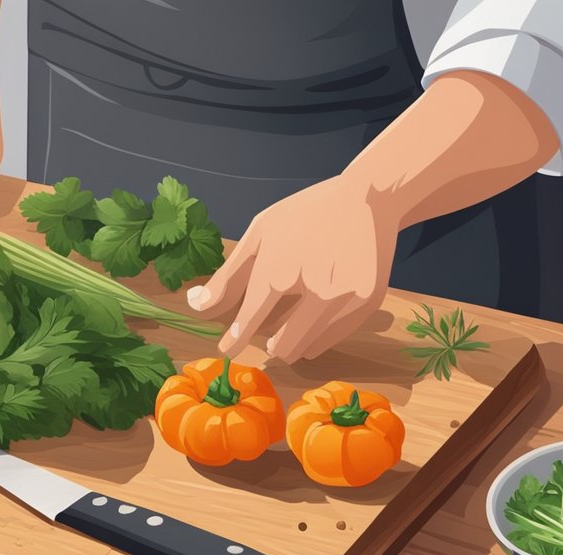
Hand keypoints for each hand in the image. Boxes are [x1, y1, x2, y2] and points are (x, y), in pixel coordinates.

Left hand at [187, 175, 399, 361]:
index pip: (250, 320)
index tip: (227, 350)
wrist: (368, 197)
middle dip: (269, 343)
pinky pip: (330, 340)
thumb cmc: (304, 215)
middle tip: (267, 331)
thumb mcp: (260, 235)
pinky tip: (314, 314)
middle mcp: (315, 288)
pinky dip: (316, 335)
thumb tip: (194, 305)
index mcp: (280, 269)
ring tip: (291, 318)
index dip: (235, 339)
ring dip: (292, 340)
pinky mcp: (367, 305)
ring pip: (306, 348)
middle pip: (281, 347)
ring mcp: (345, 299)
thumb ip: (228, 277)